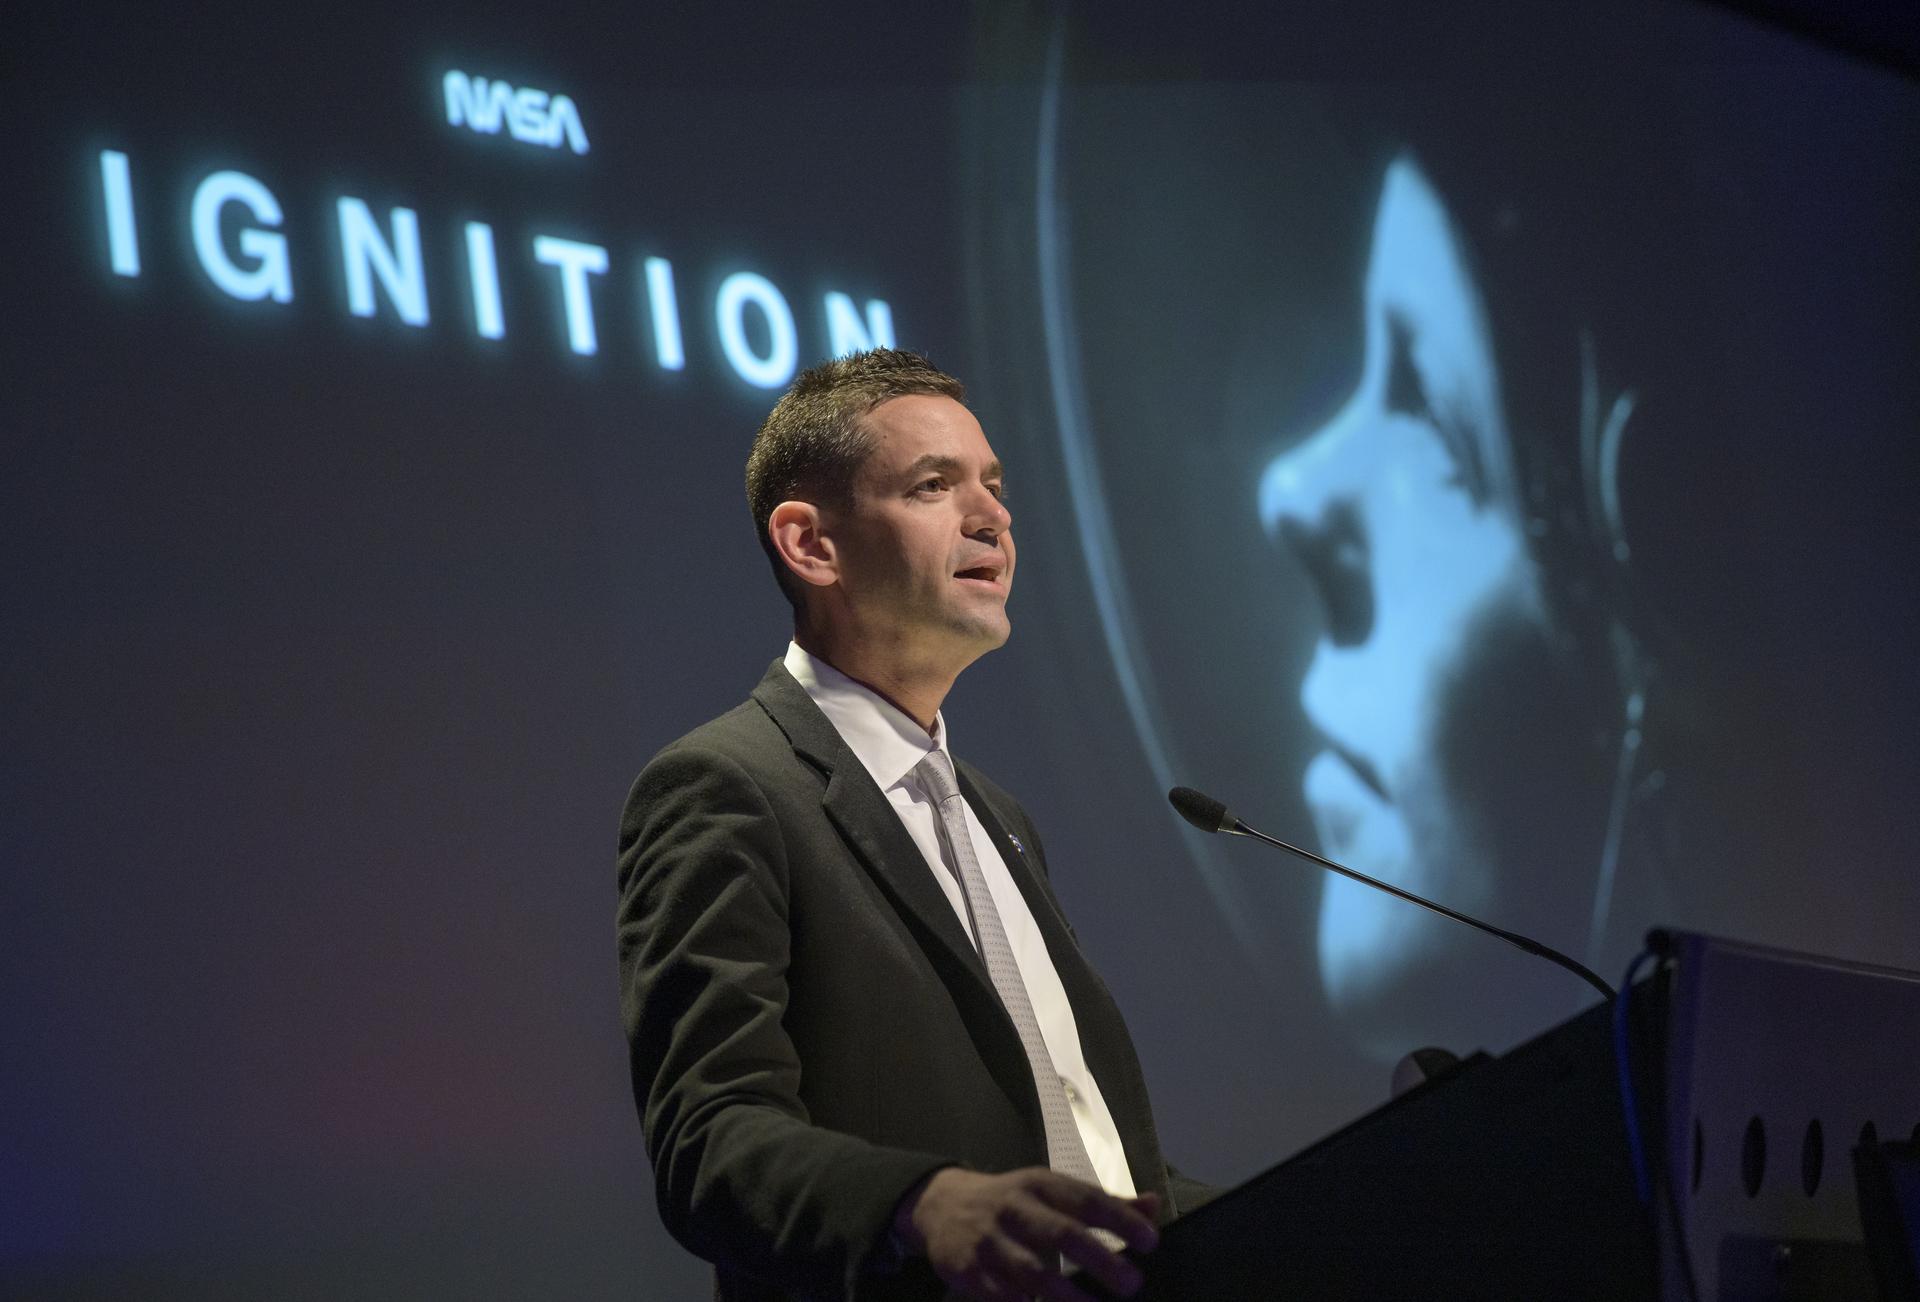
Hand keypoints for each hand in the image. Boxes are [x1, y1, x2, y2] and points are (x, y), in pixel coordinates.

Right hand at [894, 1166, 1160, 1300]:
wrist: (941, 1203)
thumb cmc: (1015, 1201)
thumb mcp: (1053, 1192)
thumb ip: (1103, 1204)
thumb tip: (1154, 1205)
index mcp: (1041, 1185)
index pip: (1086, 1200)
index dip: (1119, 1219)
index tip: (1151, 1242)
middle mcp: (1015, 1207)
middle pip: (1060, 1233)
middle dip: (1098, 1259)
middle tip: (1131, 1284)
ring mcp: (989, 1240)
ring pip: (1030, 1271)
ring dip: (1065, 1296)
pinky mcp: (967, 1270)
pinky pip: (1000, 1296)